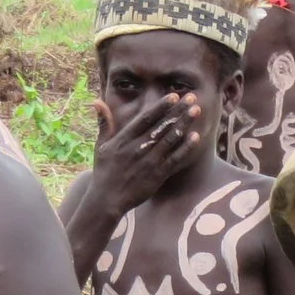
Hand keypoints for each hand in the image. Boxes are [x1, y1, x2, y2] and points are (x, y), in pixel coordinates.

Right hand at [91, 94, 204, 212]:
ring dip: (184, 124)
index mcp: (124, 139)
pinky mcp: (157, 175)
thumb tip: (97, 101)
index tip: (173, 96)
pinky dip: (186, 148)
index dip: (161, 106)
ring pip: (170, 139)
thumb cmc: (103, 171)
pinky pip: (175, 158)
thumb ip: (103, 123)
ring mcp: (149, 161)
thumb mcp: (100, 145)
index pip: (146, 118)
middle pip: (162, 125)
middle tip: (192, 97)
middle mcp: (138, 148)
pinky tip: (196, 137)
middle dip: (178, 110)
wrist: (107, 199)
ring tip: (196, 111)